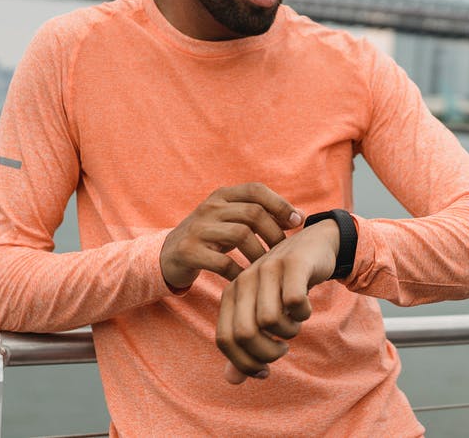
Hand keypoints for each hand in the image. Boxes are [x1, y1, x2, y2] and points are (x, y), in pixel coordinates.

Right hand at [160, 183, 302, 289]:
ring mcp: (197, 228)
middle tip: (283, 252)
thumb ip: (262, 216)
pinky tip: (246, 279)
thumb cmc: (211, 238)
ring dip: (259, 254)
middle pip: (252, 213)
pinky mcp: (188, 251)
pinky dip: (239, 272)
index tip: (296, 223)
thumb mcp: (232, 220)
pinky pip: (222, 262)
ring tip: (266, 267)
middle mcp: (209, 207)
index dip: (280, 204)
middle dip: (274, 233)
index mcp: (222, 195)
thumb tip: (299, 216)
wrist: (168, 256)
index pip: (256, 190)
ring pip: (240, 235)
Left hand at [216, 218, 338, 383]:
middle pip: (245, 334)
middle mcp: (244, 280)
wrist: (314, 246)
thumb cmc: (285, 287)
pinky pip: (294, 302)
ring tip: (294, 323)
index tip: (265, 370)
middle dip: (267, 353)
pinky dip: (303, 313)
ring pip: (270, 320)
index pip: (224, 340)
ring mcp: (268, 269)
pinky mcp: (293, 264)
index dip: (244, 362)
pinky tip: (304, 308)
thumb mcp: (264, 314)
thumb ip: (247, 347)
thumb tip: (232, 381)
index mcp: (231, 293)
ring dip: (288, 332)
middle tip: (282, 347)